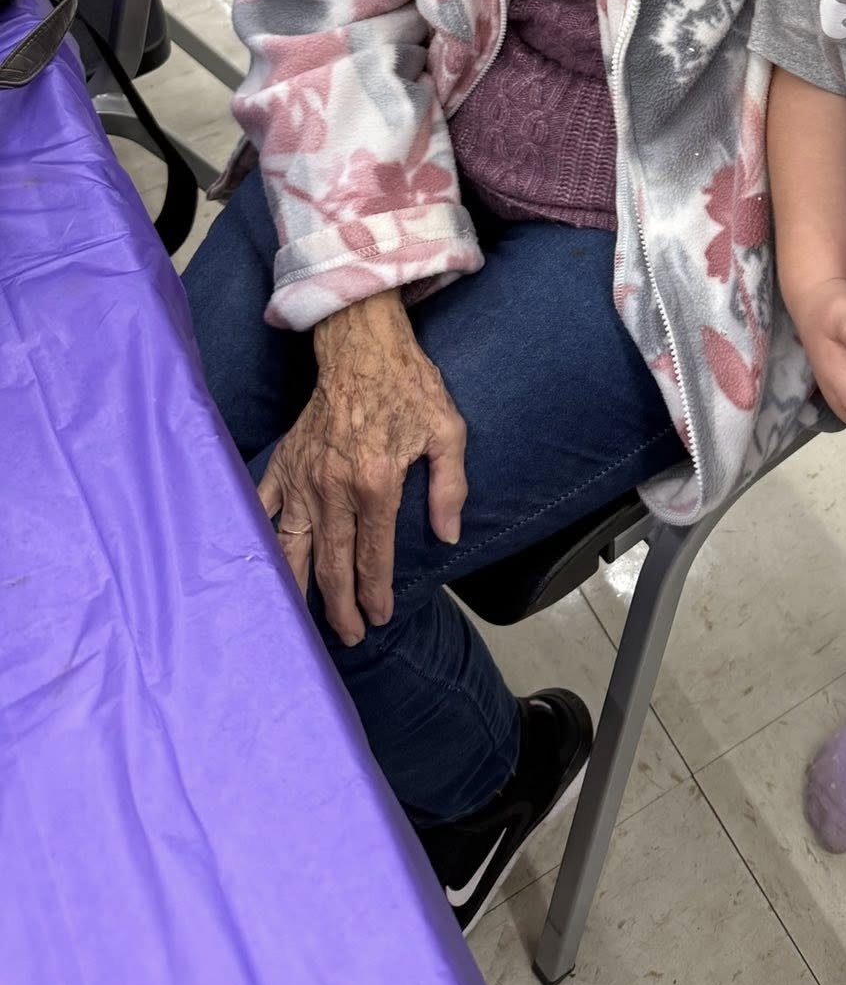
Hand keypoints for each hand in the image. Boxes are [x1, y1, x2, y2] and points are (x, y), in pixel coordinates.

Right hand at [256, 290, 468, 645]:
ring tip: (301, 621)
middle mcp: (333, 489)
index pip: (373, 557)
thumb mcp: (448, 431)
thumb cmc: (409, 388)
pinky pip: (263, 510)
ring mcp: (302, 479)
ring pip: (293, 549)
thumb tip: (447, 537)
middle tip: (348, 636)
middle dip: (339, 608)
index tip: (379, 619)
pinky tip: (255, 570)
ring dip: (298, 589)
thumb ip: (450, 487)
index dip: (375, 595)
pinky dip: (258, 542)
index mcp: (375, 485)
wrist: (362, 347)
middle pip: (333, 565)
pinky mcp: (284, 464)